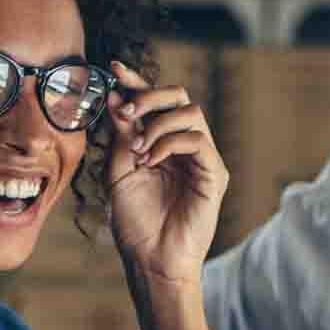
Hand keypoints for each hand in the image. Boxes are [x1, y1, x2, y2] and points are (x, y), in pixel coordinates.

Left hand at [105, 58, 226, 286]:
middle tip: (128, 110)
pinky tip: (151, 161)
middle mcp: (184, 147)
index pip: (154, 102)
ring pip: (190, 112)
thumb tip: (118, 96)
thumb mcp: (118, 171)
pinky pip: (197, 140)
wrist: (151, 260)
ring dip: (159, 123)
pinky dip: (169, 144)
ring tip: (139, 149)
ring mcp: (202, 159)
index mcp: (160, 143)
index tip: (115, 68)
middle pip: (178, 96)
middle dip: (150, 95)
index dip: (137, 82)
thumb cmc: (135, 223)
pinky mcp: (214, 174)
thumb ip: (120, 134)